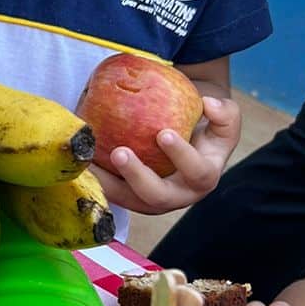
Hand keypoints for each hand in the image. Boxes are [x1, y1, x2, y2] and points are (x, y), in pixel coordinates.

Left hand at [92, 95, 241, 214]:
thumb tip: (209, 104)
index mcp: (203, 177)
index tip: (164, 134)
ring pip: (126, 200)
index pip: (197, 172)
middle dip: (138, 176)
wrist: (185, 139)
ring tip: (89, 161)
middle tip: (120, 152)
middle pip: (157, 195)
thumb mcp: (223, 118)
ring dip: (107, 183)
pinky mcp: (128, 197)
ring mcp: (150, 200)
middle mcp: (177, 195)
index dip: (182, 155)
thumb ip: (225, 111)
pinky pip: (109, 192)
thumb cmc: (204, 126)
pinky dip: (94, 178)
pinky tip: (79, 160)